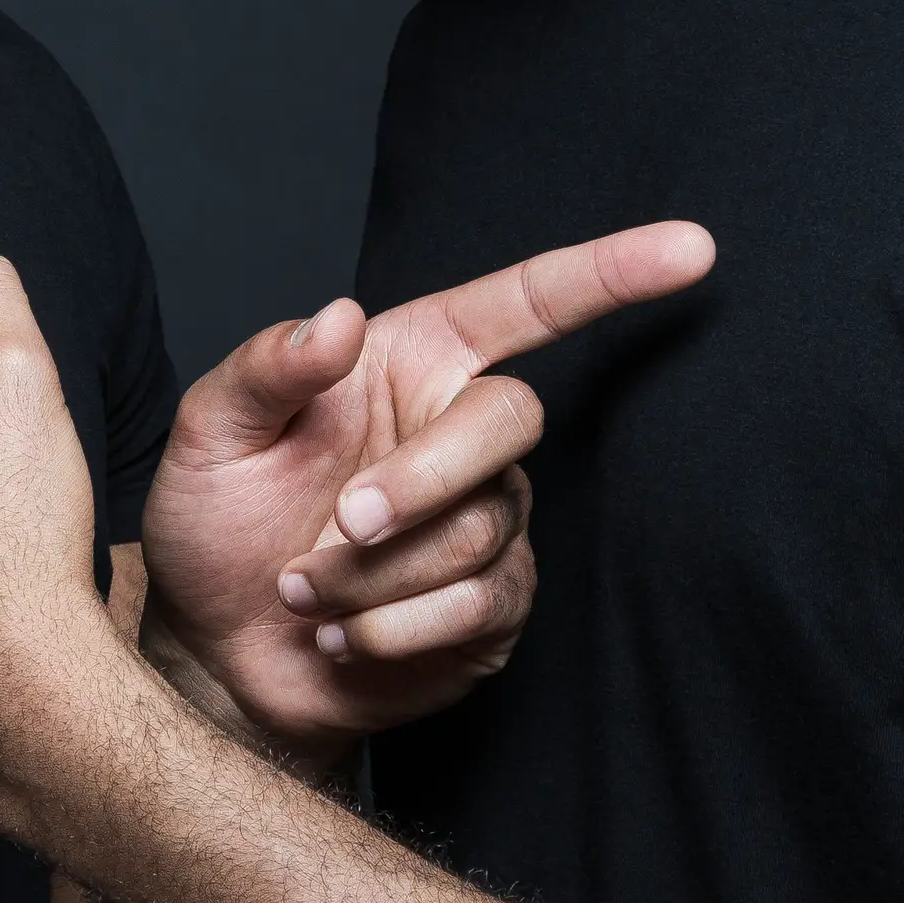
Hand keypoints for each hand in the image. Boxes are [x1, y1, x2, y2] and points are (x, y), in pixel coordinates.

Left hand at [137, 222, 713, 765]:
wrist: (219, 654)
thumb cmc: (216, 524)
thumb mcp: (211, 433)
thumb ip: (268, 369)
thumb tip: (336, 318)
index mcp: (412, 362)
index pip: (528, 304)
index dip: (612, 272)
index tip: (692, 248)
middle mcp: (461, 431)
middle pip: (510, 421)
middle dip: (425, 477)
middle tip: (342, 521)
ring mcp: (489, 522)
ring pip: (481, 529)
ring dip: (377, 572)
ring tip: (303, 589)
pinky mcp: (493, 607)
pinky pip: (479, 605)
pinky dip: (394, 627)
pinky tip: (340, 632)